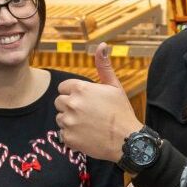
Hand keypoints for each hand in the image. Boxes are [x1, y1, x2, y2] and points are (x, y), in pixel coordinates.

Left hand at [55, 43, 141, 161]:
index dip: (73, 94)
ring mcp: (69, 121)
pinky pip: (63, 134)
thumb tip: (102, 45)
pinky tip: (86, 136)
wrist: (127, 141)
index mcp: (80, 89)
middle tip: (88, 114)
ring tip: (88, 126)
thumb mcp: (114, 86)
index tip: (85, 101)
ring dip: (70, 122)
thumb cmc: (122, 112)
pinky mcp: (68, 138)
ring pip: (60, 118)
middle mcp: (72, 103)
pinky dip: (72, 136)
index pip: (63, 88)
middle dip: (70, 107)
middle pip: (59, 102)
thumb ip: (103, 66)